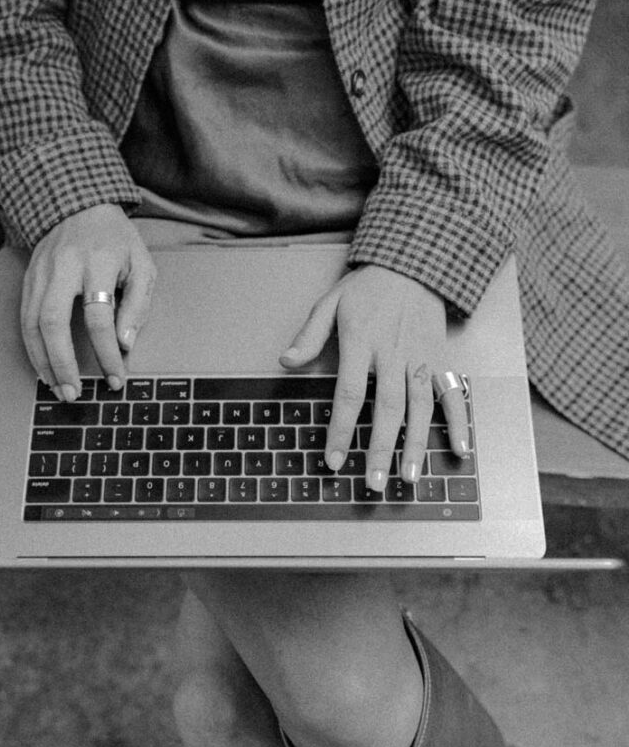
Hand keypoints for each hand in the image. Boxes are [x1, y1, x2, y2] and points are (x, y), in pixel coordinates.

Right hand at [21, 204, 155, 400]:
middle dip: (62, 363)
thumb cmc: (116, 240)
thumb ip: (138, 304)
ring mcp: (41, 273)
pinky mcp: (28, 278)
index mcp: (98, 262)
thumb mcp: (142, 265)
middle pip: (53, 321)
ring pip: (32, 323)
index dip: (107, 352)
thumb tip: (125, 344)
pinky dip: (31, 348)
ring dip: (42, 361)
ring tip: (57, 388)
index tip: (115, 377)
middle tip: (74, 394)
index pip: (99, 316)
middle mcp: (64, 267)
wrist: (78, 205)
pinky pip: (24, 319)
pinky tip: (43, 367)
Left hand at [280, 265, 469, 490]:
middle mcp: (394, 353)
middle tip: (374, 482)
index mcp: (362, 342)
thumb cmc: (368, 288)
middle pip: (388, 408)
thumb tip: (285, 361)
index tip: (334, 460)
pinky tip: (460, 449)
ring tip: (409, 477)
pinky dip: (459, 421)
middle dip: (381, 448)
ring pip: (420, 407)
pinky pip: (452, 393)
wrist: (413, 264)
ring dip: (416, 444)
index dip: (341, 429)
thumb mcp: (330, 303)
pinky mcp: (440, 358)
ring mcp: (421, 357)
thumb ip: (309, 335)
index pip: (349, 394)